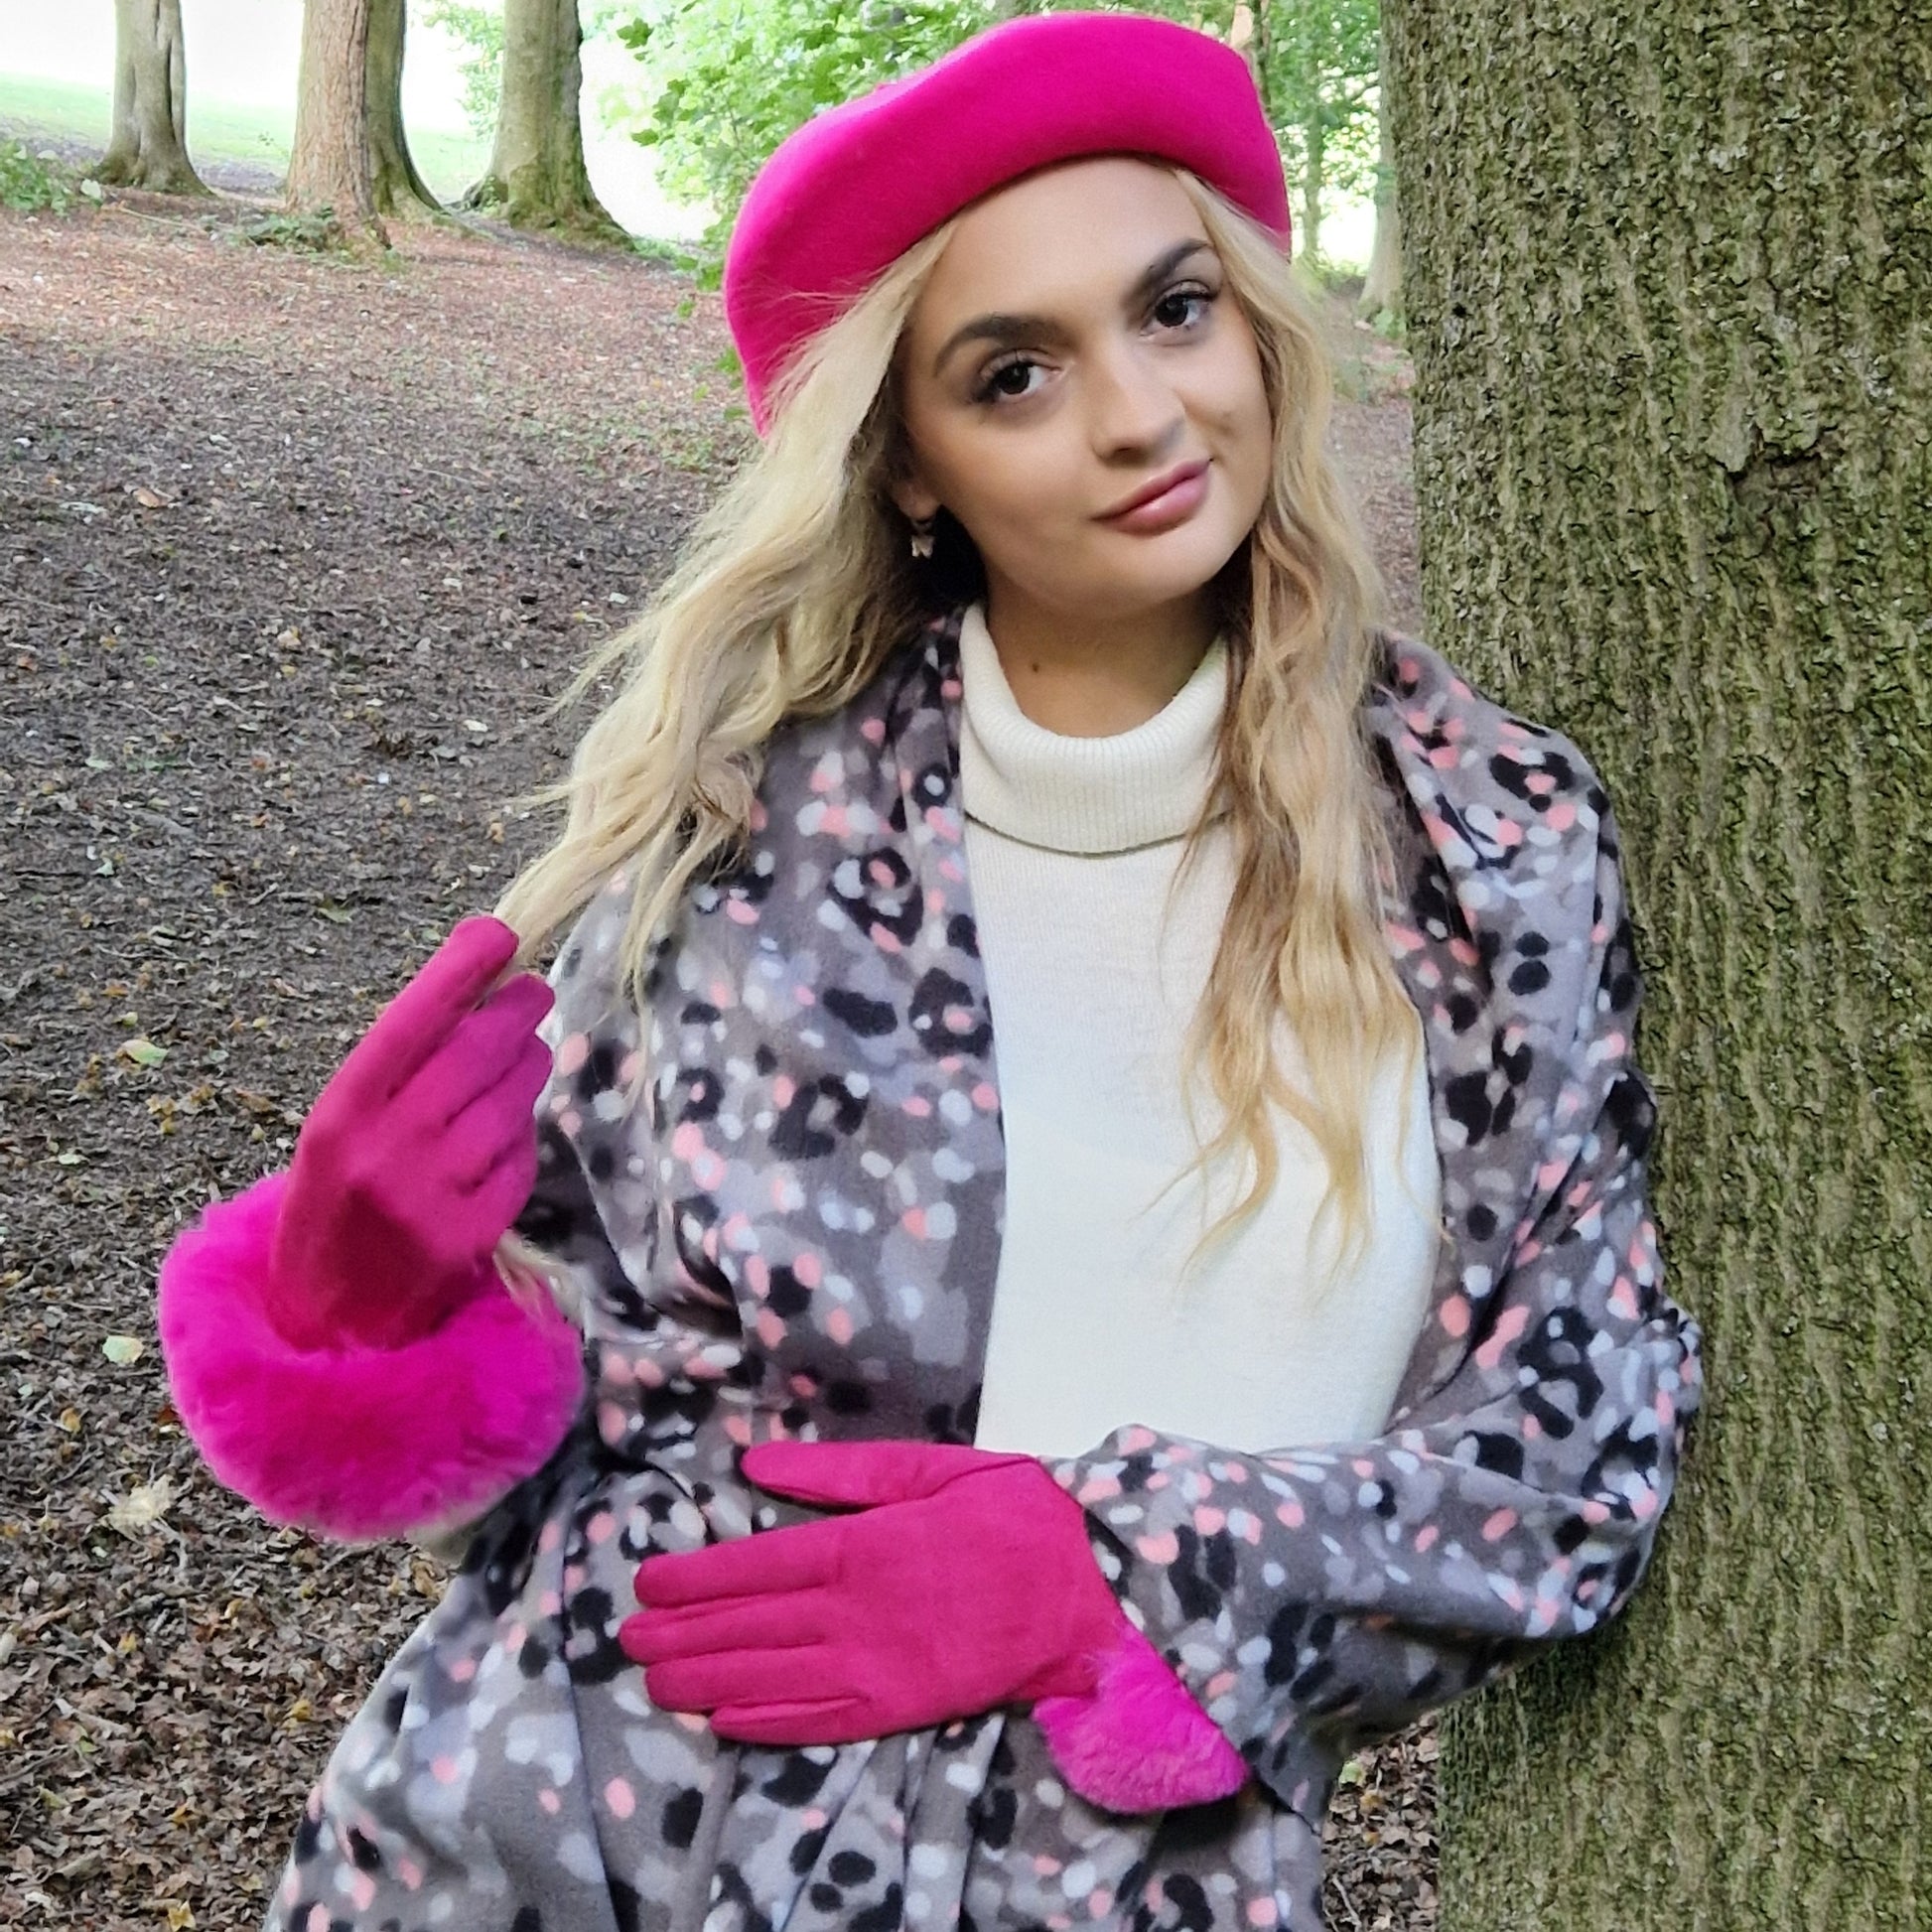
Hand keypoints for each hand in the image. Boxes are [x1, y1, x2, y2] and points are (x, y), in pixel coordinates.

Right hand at [262, 916, 554, 1351]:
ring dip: (526, 1066)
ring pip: (511, 1099)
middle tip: (532, 991)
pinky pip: (520, 1154)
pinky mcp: (476, 1232)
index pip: (412, 1022)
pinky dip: (520, 1134)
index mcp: (342, 1115)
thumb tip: (475, 988)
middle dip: (515, 1011)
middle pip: (476, 1052)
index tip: (500, 931)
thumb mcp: (341, 1130)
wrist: (328, 1323)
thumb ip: (398, 1070)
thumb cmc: (337, 1206)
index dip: (460, 970)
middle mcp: (387, 1151)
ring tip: (521, 1057)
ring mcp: (435, 1194)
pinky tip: (504, 1132)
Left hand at [617, 1440, 1127, 1744]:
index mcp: (864, 1546)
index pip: (758, 1564)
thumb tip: (759, 1468)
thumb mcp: (938, 1467)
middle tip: (628, 1638)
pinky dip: (767, 1723)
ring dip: (707, 1679)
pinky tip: (725, 1721)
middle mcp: (857, 1613)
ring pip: (772, 1677)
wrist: (1087, 1595)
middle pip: (751, 1625)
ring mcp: (876, 1667)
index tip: (648, 1580)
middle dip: (684, 1631)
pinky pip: (820, 1721)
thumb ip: (847, 1471)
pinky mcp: (899, 1707)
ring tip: (656, 1680)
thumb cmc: (1014, 1519)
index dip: (697, 1576)